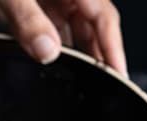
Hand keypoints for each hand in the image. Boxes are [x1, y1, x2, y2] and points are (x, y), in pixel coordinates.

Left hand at [0, 0, 126, 75]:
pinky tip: (51, 65)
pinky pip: (48, 30)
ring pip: (71, 30)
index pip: (103, 17)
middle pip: (92, 25)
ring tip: (81, 83)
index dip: (113, 47)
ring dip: (76, 54)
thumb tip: (47, 51)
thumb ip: (27, 20)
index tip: (119, 75)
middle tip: (103, 87)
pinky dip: (52, 48)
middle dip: (98, 56)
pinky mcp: (28, 7)